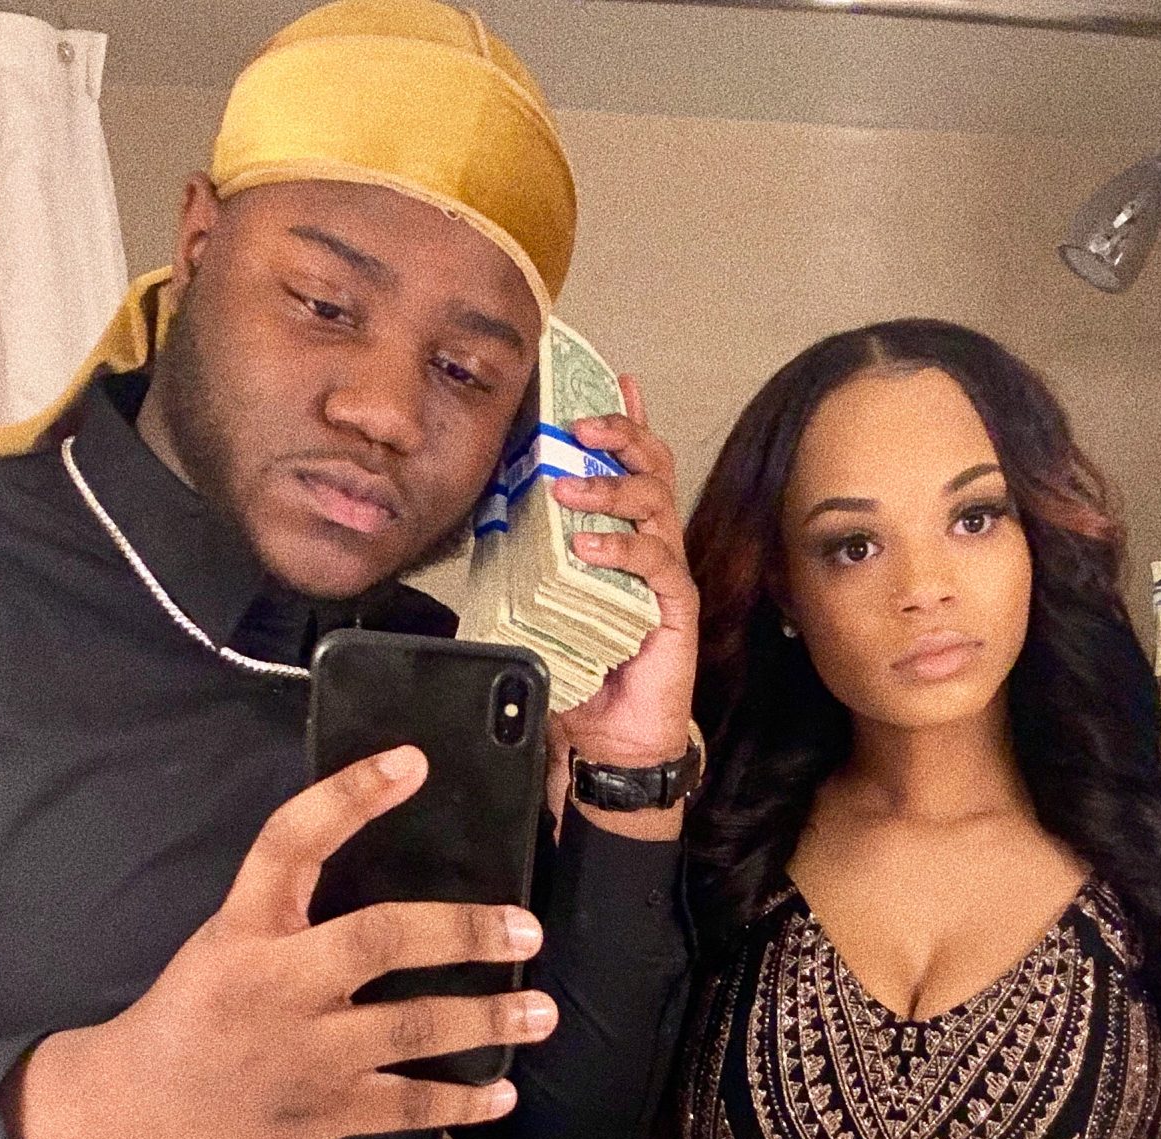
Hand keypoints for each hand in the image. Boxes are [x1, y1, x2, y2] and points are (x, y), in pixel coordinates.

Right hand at [3, 748, 557, 1138]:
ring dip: (487, 1019)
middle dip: (463, 932)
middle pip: (381, 939)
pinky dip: (462, 1101)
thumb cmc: (189, 1020)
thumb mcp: (223, 946)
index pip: (294, 840)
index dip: (351, 795)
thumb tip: (388, 879)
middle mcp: (277, 983)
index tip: (412, 761)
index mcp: (245, 928)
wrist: (132, 1116)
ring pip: (413, 1027)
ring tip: (541, 1011)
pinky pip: (408, 1105)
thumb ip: (292, 916)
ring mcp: (304, 1053)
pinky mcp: (323, 1113)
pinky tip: (502, 1092)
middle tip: (526, 929)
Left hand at [545, 376, 698, 774]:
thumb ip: (528, 568)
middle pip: (653, 468)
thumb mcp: (543, 608)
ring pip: (656, 505)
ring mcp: (666, 576)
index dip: (627, 420)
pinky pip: (657, 563)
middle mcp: (653, 547)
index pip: (632, 466)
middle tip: (581, 425)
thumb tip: (485, 530)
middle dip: (621, 435)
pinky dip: (622, 548)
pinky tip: (589, 547)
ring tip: (570, 487)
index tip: (613, 378)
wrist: (611, 739)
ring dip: (610, 488)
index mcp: (625, 539)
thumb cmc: (582, 673)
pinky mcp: (674, 609)